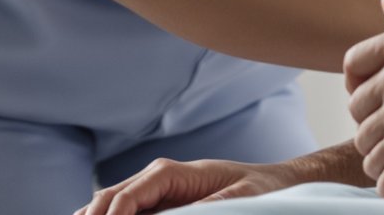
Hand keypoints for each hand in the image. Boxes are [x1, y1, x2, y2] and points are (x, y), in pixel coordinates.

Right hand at [76, 157, 294, 214]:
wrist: (271, 182)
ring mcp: (155, 189)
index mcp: (173, 172)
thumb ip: (209, 207)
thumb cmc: (257, 189)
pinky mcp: (159, 202)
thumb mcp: (239, 199)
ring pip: (112, 202)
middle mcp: (158, 177)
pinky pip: (126, 209)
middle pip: (112, 196)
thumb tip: (185, 214)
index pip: (129, 194)